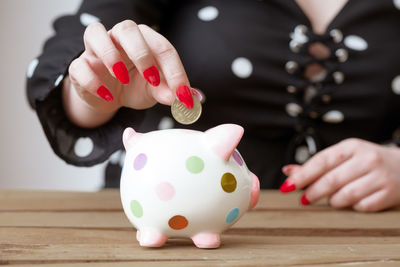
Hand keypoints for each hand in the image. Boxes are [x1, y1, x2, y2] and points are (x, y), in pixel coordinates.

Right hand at [63, 20, 193, 127]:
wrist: (107, 96)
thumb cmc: (133, 86)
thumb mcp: (154, 91)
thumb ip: (168, 92)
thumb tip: (190, 98)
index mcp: (144, 41)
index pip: (162, 47)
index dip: (175, 72)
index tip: (183, 96)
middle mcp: (120, 38)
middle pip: (127, 28)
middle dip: (141, 53)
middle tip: (151, 78)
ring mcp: (96, 49)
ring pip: (96, 32)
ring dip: (110, 55)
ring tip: (121, 78)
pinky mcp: (80, 65)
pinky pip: (79, 64)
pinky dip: (91, 79)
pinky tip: (106, 95)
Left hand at [280, 138, 399, 211]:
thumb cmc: (366, 161)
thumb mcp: (343, 156)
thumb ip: (316, 164)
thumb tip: (288, 171)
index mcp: (352, 146)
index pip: (321, 161)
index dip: (302, 175)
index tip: (287, 186)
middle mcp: (367, 159)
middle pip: (331, 180)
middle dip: (312, 192)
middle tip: (304, 199)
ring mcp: (380, 177)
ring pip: (345, 196)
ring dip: (332, 201)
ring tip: (330, 199)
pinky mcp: (389, 194)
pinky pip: (361, 206)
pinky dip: (352, 207)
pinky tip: (352, 201)